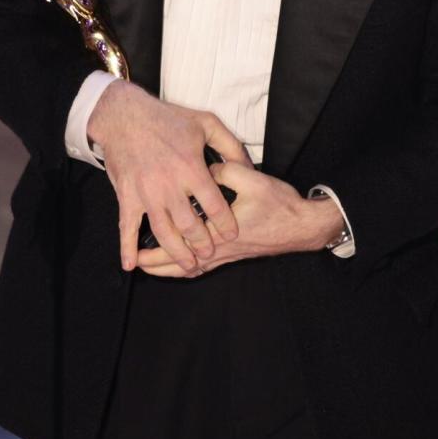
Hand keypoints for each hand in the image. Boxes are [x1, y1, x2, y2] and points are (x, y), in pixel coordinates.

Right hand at [87, 80, 253, 272]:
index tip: (231, 234)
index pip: (215, 205)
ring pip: (164, 233)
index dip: (225, 224)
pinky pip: (127, 227)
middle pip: (190, 226)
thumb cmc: (167, 119)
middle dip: (203, 244)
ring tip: (188, 265)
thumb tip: (249, 166)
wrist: (125, 116)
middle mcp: (169, 186)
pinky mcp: (127, 197)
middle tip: (210, 255)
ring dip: (177, 253)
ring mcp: (146, 194)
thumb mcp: (206, 123)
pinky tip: (131, 264)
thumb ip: (230, 145)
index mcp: (191, 168)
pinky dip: (127, 248)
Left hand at [136, 161, 344, 278]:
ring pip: (190, 269)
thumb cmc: (279, 205)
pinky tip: (181, 267)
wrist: (303, 226)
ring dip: (168, 269)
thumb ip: (223, 171)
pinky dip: (187, 269)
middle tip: (134, 261)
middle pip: (179, 261)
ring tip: (148, 267)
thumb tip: (201, 168)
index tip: (140, 229)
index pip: (181, 236)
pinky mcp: (234, 255)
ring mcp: (227, 256)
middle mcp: (219, 248)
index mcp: (219, 229)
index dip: (159, 234)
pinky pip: (204, 269)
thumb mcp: (251, 179)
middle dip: (155, 261)